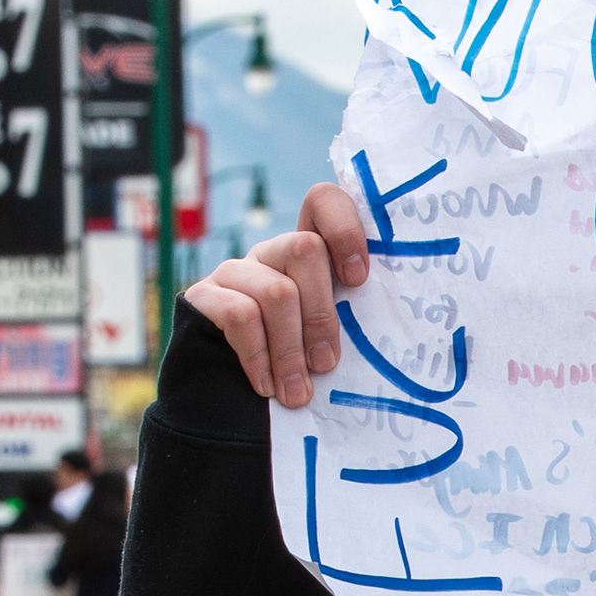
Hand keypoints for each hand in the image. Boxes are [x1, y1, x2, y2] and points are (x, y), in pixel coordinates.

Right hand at [182, 183, 372, 409]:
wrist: (223, 394)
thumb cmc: (295, 367)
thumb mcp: (325, 338)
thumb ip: (348, 320)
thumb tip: (391, 333)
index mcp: (308, 253)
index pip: (323, 201)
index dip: (344, 227)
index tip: (358, 279)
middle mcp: (271, 253)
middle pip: (304, 250)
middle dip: (321, 316)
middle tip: (326, 365)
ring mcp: (235, 270)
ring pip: (276, 291)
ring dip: (291, 350)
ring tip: (297, 392)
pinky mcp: (204, 296)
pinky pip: (241, 316)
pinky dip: (260, 357)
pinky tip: (267, 386)